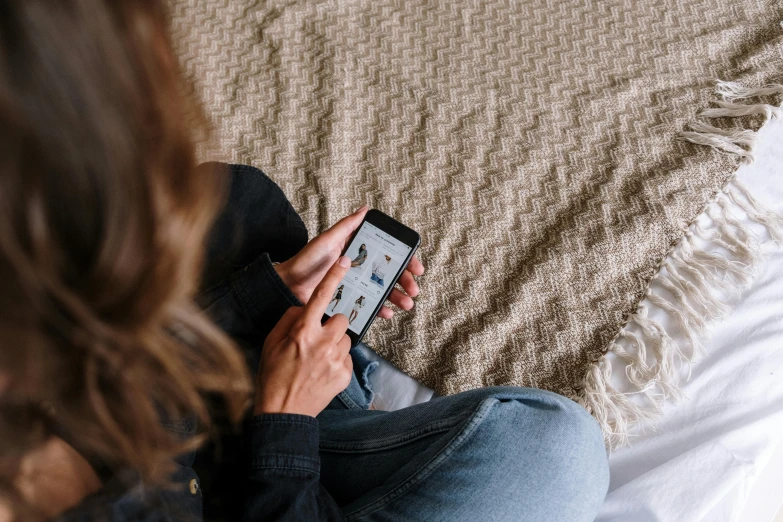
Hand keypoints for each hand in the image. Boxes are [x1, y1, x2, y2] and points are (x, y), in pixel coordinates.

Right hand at [255, 256, 353, 416]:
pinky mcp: (345, 374)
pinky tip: (322, 372)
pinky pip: (347, 358)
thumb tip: (304, 309)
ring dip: (335, 344)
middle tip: (317, 339)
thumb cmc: (273, 376)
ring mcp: (336, 360)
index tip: (345, 262)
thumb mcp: (271, 342)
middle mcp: (322, 343)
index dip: (334, 277)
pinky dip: (337, 362)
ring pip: (346, 338)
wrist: (283, 413)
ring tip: (317, 359)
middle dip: (332, 325)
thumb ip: (289, 320)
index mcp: (302, 332)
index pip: (321, 297)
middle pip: (341, 319)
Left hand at [275, 207, 424, 318]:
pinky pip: (369, 304)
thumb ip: (347, 226)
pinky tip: (387, 313)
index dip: (405, 259)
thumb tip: (364, 209)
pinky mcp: (350, 299)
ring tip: (406, 304)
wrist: (289, 285)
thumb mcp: (327, 240)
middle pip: (390, 273)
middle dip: (405, 281)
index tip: (416, 266)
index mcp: (358, 249)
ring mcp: (356, 284)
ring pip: (383, 290)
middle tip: (414, 289)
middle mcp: (360, 266)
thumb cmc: (306, 260)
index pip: (388, 252)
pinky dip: (381, 309)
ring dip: (397, 297)